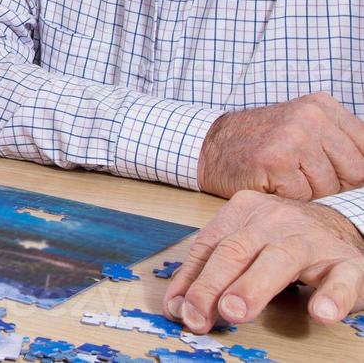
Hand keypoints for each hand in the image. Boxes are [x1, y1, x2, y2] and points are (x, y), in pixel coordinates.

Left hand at [164, 190, 363, 331]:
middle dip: (213, 284)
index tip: (179, 310)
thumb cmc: (282, 240)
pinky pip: (341, 279)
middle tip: (199, 313)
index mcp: (243, 212)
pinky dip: (332, 296)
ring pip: (279, 259)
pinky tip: (320, 313)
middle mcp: (274, 220)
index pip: (209, 246)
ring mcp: (312, 239)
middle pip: (237, 250)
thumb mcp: (243, 245)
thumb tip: (178, 307)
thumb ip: (211, 272)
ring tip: (235, 311)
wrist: (341, 226)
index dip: (191, 280)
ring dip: (253, 287)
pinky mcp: (347, 262)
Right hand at [198, 93, 363, 199]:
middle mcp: (311, 117)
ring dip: (309, 192)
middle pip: (355, 172)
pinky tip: (271, 181)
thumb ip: (341, 144)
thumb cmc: (262, 144)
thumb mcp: (305, 129)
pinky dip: (288, 197)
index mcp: (323, 106)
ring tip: (284, 176)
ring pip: (330, 188)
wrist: (210, 146)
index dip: (354, 171)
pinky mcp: (276, 161)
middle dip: (333, 183)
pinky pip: (304, 197)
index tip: (334, 174)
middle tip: (302, 174)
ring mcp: (293, 137)